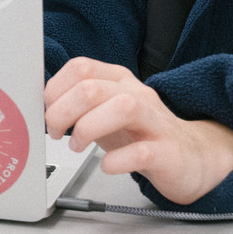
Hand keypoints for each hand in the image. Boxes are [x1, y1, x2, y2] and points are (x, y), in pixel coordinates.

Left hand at [44, 57, 232, 204]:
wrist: (192, 158)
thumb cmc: (140, 134)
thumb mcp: (104, 112)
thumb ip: (76, 103)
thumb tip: (40, 105)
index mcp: (119, 81)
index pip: (80, 68)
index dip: (55, 90)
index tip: (48, 113)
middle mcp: (137, 95)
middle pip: (92, 88)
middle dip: (62, 112)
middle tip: (58, 133)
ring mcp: (156, 123)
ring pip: (122, 107)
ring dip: (88, 128)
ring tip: (77, 145)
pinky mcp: (168, 153)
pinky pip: (143, 152)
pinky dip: (117, 161)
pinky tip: (107, 165)